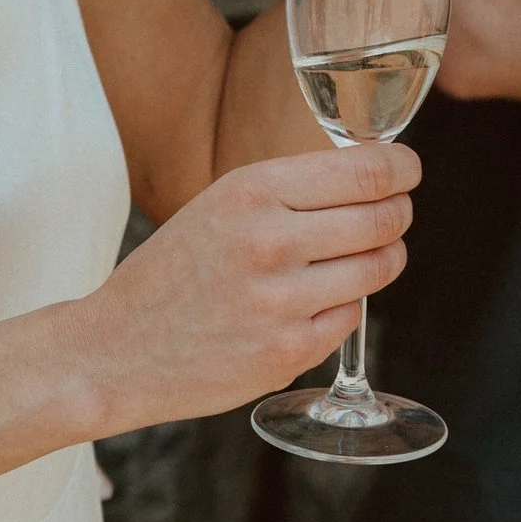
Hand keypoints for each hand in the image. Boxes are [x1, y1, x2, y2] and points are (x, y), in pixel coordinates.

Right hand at [80, 144, 417, 431]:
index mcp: (248, 191)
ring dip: (378, 262)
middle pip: (385, 218)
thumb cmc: (170, 275)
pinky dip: (341, 310)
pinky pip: (353, 317)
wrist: (113, 349)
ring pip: (379, 268)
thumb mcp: (217, 207)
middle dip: (396, 215)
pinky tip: (304, 308)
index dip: (402, 169)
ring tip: (349, 263)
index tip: (406, 172)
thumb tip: (373, 175)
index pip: (368, 171)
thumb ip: (289, 191)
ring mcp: (281, 301)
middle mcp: (268, 241)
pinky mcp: (288, 352)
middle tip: (388, 218)